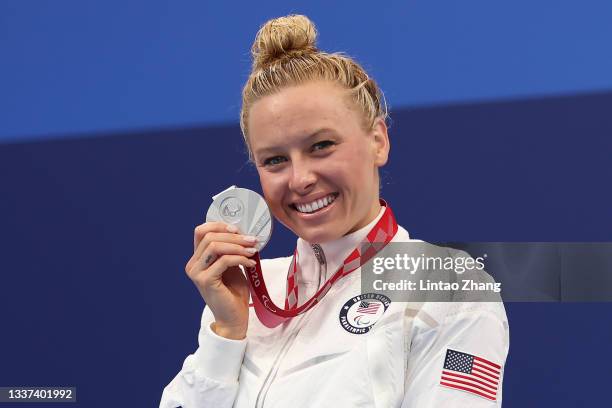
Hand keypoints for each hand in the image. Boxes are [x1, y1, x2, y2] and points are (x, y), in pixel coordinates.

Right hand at [185, 222, 257, 338]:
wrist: (233, 318)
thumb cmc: (234, 293)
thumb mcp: (232, 266)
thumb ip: (230, 250)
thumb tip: (242, 232)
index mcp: (197, 259)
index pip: (201, 232)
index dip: (219, 225)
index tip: (238, 229)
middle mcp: (193, 264)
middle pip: (209, 237)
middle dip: (234, 236)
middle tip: (252, 240)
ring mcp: (197, 273)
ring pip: (215, 247)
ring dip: (238, 246)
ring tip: (253, 250)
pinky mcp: (205, 281)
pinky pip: (224, 261)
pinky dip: (240, 258)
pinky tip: (251, 263)